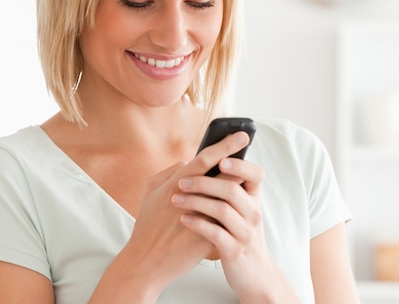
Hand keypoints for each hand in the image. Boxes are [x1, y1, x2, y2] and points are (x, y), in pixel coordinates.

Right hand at [121, 132, 251, 293]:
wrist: (146, 263)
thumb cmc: (148, 224)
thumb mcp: (151, 191)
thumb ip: (171, 171)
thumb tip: (191, 160)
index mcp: (176, 184)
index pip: (206, 158)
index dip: (226, 145)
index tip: (243, 136)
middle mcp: (190, 198)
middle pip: (225, 176)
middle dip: (240, 166)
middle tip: (252, 158)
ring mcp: (201, 218)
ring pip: (228, 197)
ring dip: (238, 189)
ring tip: (245, 182)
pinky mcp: (208, 237)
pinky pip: (224, 220)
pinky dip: (231, 213)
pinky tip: (237, 210)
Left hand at [171, 134, 277, 299]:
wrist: (254, 273)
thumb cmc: (241, 235)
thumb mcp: (243, 211)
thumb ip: (231, 189)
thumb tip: (211, 162)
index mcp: (254, 199)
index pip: (255, 174)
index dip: (240, 164)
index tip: (221, 158)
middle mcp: (253, 213)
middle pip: (232, 189)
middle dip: (204, 182)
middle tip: (181, 182)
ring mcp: (245, 232)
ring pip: (222, 210)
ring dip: (196, 202)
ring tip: (176, 200)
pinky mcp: (235, 251)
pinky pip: (215, 234)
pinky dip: (198, 224)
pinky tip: (184, 219)